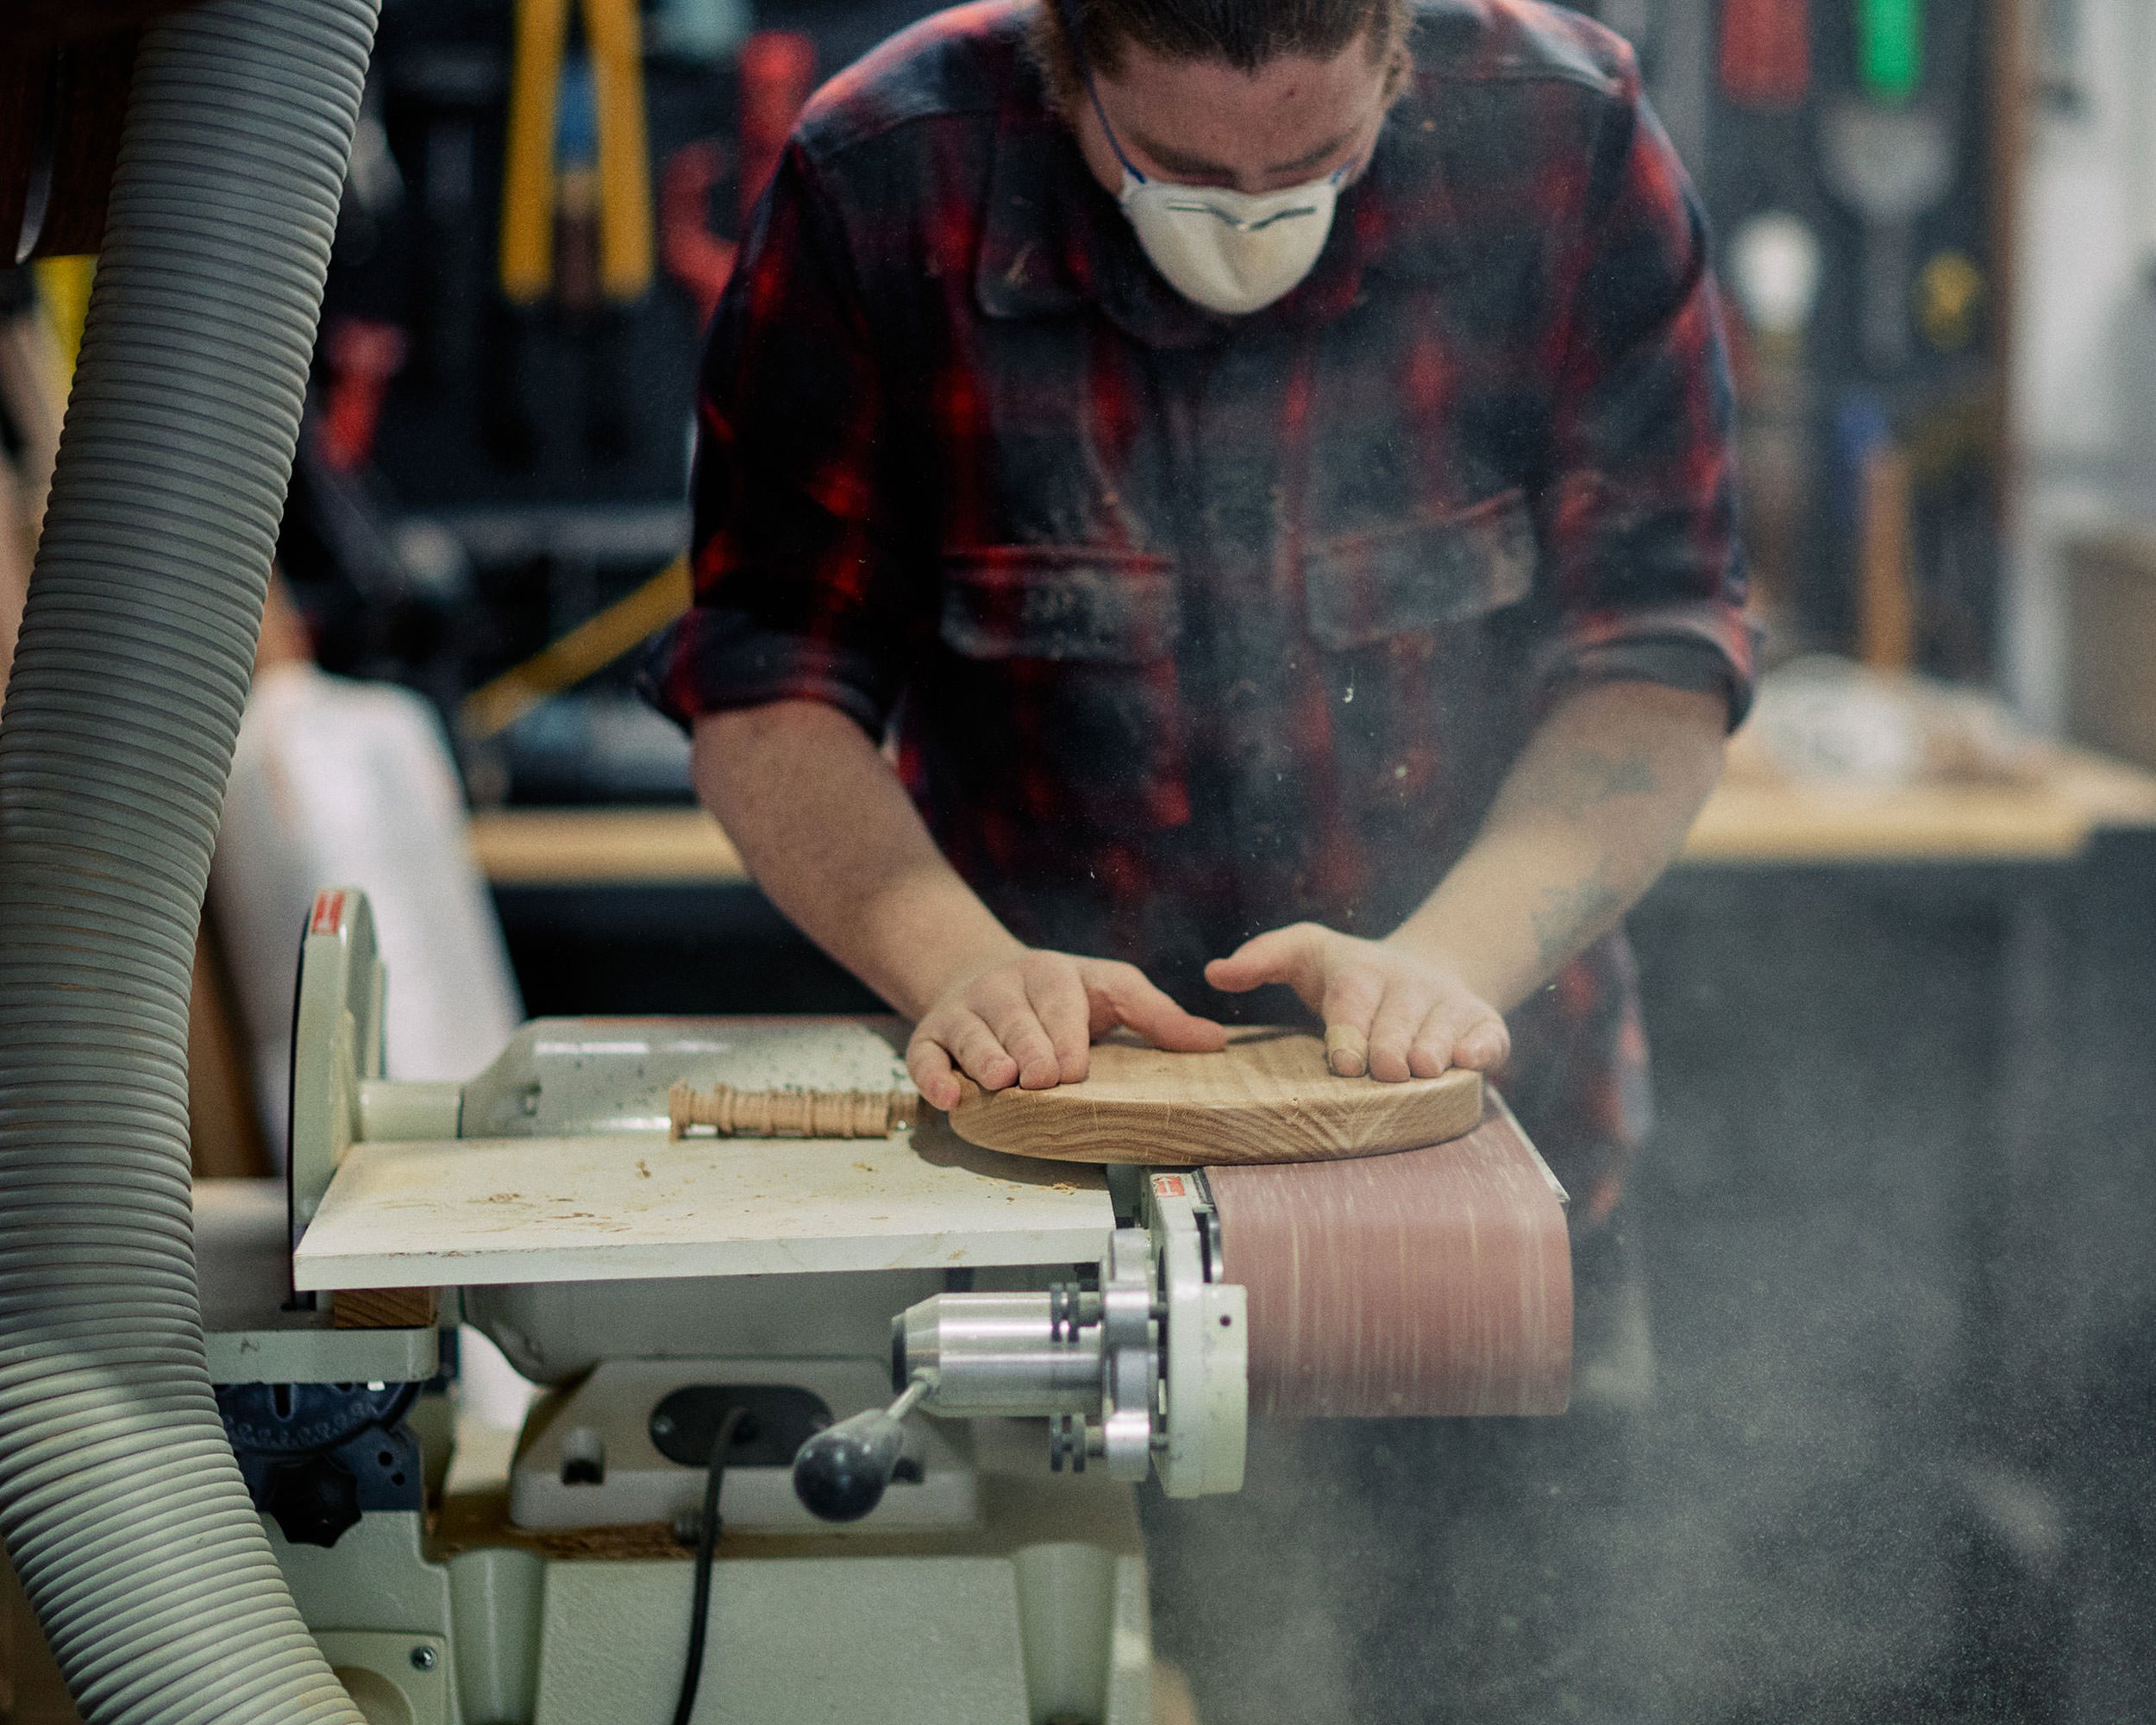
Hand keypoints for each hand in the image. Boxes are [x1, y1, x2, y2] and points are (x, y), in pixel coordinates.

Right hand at [908, 949, 1225, 1110]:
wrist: (979, 975)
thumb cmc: (1060, 995)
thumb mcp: (1110, 991)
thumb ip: (1157, 1015)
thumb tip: (1216, 1042)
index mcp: (1050, 973)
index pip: (1059, 1001)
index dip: (1066, 1035)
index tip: (1074, 1070)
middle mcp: (1001, 988)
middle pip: (1015, 1020)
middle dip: (1029, 1050)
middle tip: (1042, 1080)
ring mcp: (963, 1012)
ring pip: (970, 1037)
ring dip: (985, 1061)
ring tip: (1002, 1083)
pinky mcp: (930, 1036)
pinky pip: (925, 1056)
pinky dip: (934, 1078)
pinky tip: (950, 1100)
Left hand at [1204, 923, 1507, 1081]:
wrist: (1424, 971)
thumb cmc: (1349, 975)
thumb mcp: (1305, 954)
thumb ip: (1262, 958)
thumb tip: (1215, 972)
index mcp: (1360, 972)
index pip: (1352, 1000)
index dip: (1348, 1030)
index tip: (1341, 1061)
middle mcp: (1408, 985)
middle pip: (1398, 1020)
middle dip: (1389, 1046)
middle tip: (1383, 1071)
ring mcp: (1448, 1004)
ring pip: (1442, 1028)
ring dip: (1433, 1050)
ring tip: (1421, 1071)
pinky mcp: (1482, 1023)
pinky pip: (1488, 1035)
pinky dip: (1482, 1048)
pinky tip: (1472, 1061)